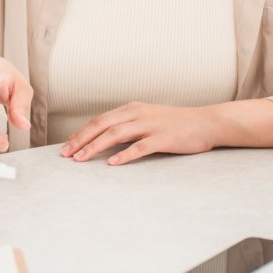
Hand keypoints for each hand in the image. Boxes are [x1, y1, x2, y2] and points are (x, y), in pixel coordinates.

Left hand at [60, 102, 218, 165]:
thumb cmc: (176, 124)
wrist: (207, 122)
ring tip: (81, 159)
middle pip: (102, 125)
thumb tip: (105, 140)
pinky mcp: (163, 138)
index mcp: (131, 109)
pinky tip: (112, 164)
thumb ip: (128, 127)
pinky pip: (140, 147)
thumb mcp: (148, 119)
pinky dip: (125, 155)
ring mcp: (150, 125)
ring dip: (95, 147)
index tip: (66, 146)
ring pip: (116, 134)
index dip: (81, 133)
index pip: (99, 120)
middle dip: (81, 139)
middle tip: (66, 154)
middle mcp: (138, 114)